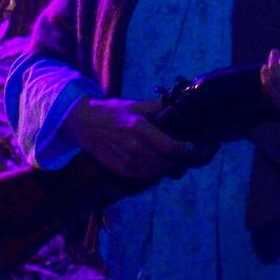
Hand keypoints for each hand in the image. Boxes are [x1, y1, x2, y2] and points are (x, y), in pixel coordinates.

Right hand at [65, 97, 194, 179]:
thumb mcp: (136, 104)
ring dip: (172, 169)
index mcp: (139, 128)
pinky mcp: (121, 170)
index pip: (171, 146)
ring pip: (158, 172)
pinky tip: (164, 167)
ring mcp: (126, 161)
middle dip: (184, 162)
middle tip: (194, 158)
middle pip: (167, 163)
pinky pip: (145, 176)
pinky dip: (157, 173)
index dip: (187, 150)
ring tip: (181, 163)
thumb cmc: (113, 112)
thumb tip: (181, 103)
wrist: (84, 124)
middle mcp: (134, 147)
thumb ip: (159, 106)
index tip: (195, 148)